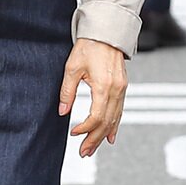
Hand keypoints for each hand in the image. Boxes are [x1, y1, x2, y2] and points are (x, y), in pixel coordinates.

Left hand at [60, 38, 127, 156]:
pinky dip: (114, 125)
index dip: (85, 128)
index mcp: (104, 86)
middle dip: (94, 139)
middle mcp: (116, 90)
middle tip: (84, 152)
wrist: (106, 33)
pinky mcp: (123, 87)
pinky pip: (120, 111)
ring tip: (93, 148)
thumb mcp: (72, 68)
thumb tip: (62, 111)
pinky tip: (110, 136)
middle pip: (107, 122)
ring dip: (103, 135)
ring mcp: (122, 89)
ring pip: (115, 119)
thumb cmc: (90, 46)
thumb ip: (67, 91)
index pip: (96, 117)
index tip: (74, 132)